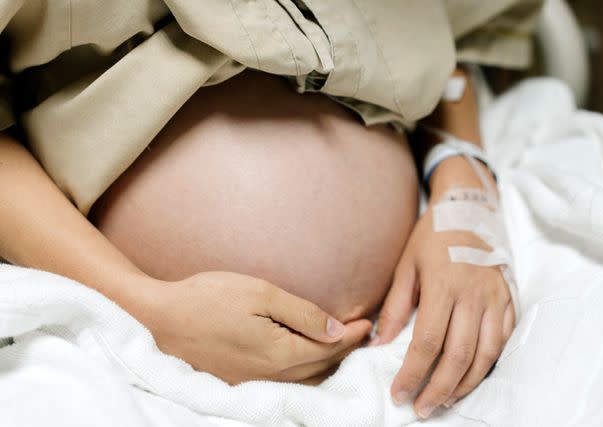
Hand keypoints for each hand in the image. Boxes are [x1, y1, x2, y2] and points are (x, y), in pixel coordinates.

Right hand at [137, 271, 371, 383]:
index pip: (327, 348)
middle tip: (361, 336)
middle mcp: (269, 375)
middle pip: (319, 367)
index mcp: (278, 353)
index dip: (351, 336)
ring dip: (325, 365)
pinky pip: (283, 383)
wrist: (160, 317)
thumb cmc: (209, 297)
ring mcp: (252, 382)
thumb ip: (303, 314)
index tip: (368, 324)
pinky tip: (305, 361)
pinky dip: (303, 372)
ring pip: (302, 379)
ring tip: (340, 349)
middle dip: (343, 352)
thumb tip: (336, 331)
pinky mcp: (238, 382)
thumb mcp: (260, 294)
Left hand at [374, 206, 514, 417]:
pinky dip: (490, 363)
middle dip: (438, 389)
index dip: (413, 373)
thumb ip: (396, 306)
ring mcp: (495, 298)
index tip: (399, 393)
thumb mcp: (406, 265)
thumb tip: (381, 343)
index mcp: (443, 285)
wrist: (469, 207)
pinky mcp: (509, 298)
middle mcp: (473, 295)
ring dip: (466, 384)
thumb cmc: (432, 236)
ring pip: (486, 355)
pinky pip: (504, 339)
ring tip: (445, 399)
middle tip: (422, 407)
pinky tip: (473, 375)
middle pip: (459, 356)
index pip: (428, 342)